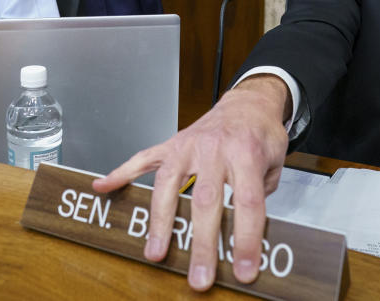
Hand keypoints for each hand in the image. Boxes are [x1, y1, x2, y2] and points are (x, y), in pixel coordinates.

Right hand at [92, 75, 290, 290]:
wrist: (247, 103)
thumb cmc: (261, 135)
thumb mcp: (275, 163)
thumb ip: (262, 195)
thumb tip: (253, 238)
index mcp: (246, 154)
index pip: (247, 203)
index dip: (246, 239)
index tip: (243, 270)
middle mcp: (214, 149)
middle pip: (205, 201)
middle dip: (202, 244)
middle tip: (199, 277)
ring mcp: (189, 146)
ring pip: (168, 185)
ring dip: (161, 222)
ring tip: (156, 253)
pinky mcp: (172, 145)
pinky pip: (143, 159)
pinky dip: (121, 173)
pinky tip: (103, 187)